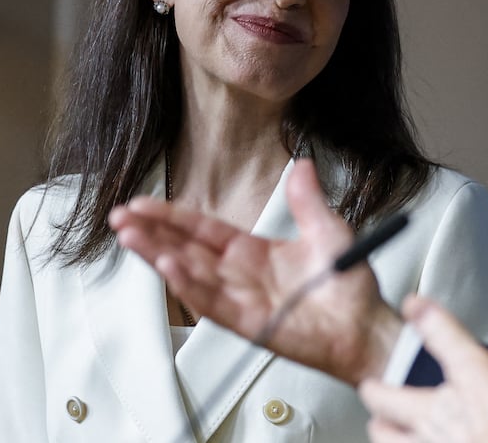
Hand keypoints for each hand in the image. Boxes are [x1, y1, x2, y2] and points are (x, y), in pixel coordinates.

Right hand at [109, 158, 401, 384]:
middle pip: (186, 250)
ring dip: (160, 256)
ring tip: (132, 238)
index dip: (172, 218)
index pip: (203, 231)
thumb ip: (307, 201)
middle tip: (119, 218)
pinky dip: (190, 286)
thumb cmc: (349, 283)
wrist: (367, 323)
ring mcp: (242, 300)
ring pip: (191, 276)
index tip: (142, 205)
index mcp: (253, 252)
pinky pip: (214, 304)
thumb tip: (302, 163)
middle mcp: (241, 275)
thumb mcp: (328, 230)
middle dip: (152, 234)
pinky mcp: (251, 323)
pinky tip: (169, 268)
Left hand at [359, 295, 487, 442]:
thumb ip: (442, 334)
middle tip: (380, 415)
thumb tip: (414, 306)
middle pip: (384, 434)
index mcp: (425, 410)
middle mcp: (421, 440)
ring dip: (397, 441)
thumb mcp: (472, 364)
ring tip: (400, 436)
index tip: (370, 385)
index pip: (382, 399)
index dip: (374, 390)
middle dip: (381, 423)